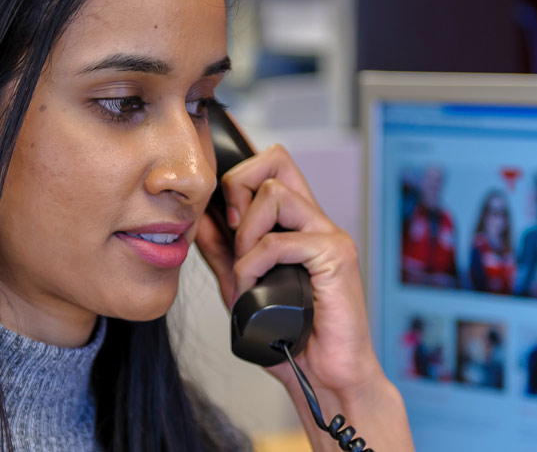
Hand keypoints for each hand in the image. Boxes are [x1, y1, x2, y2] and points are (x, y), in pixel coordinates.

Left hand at [195, 144, 412, 450]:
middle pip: (276, 159)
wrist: (325, 378)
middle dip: (238, 188)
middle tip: (233, 235)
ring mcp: (329, 236)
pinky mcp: (336, 256)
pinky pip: (279, 241)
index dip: (237, 182)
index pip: (271, 167)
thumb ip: (223, 253)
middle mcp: (317, 222)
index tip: (224, 223)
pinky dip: (255, 264)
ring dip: (245, 234)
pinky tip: (255, 287)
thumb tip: (200, 220)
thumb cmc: (293, 339)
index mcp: (299, 226)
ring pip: (274, 193)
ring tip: (246, 271)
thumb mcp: (242, 288)